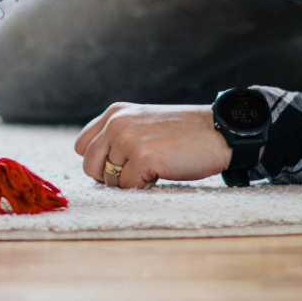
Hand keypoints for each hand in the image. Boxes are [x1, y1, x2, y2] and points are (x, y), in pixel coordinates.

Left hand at [73, 103, 234, 188]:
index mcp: (115, 113)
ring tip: (155, 166)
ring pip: (109, 180)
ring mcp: (128, 139)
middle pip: (90, 166)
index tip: (123, 163)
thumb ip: (117, 135)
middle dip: (111, 177)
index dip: (100, 161)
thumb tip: (95, 165)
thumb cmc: (184, 133)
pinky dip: (145, 186)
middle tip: (139, 170)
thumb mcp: (143, 123)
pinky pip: (128, 187)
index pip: (83, 146)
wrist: (218, 132)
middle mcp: (117, 123)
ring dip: (131, 182)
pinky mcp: (142, 156)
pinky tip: (163, 172)